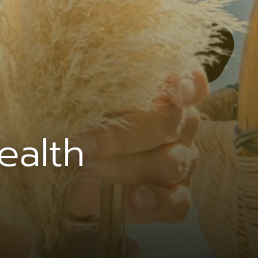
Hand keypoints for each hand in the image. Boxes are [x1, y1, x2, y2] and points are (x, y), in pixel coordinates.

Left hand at [70, 70, 207, 224]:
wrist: (67, 169)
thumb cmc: (73, 120)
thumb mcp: (76, 94)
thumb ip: (89, 77)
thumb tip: (86, 55)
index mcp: (158, 91)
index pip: (190, 83)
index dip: (188, 85)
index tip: (175, 91)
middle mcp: (176, 124)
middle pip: (166, 124)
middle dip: (120, 137)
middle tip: (79, 145)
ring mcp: (181, 160)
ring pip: (170, 163)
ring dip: (124, 167)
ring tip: (87, 166)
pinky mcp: (175, 196)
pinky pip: (178, 202)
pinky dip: (156, 200)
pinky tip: (135, 197)